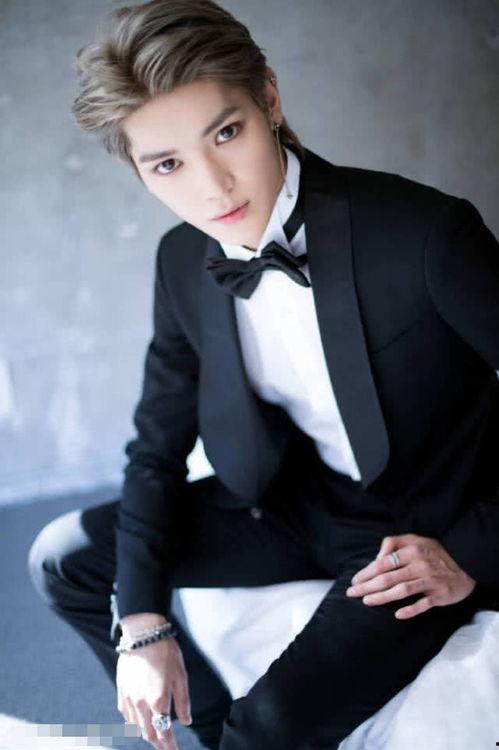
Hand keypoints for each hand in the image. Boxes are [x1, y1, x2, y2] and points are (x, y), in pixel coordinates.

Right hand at [116, 636, 191, 749]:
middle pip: (148, 733)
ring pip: (136, 726)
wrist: (143, 634)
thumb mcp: (181, 676)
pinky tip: (139, 720)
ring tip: (155, 735)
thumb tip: (186, 722)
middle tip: (166, 746)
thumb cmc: (165, 652)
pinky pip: (126, 714)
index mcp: (158, 701)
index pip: (164, 733)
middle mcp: (141, 703)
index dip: (169, 746)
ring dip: (146, 733)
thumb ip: (183, 702)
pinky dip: (133, 721)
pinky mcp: (121, 690)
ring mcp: (129, 698)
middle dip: (158, 743)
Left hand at [345, 533, 476, 619]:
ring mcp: (430, 580)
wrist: (467, 563)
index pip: (383, 563)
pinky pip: (423, 604)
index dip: (367, 572)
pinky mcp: (440, 594)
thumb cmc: (435, 552)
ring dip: (382, 597)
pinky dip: (410, 610)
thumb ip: (394, 543)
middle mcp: (419, 565)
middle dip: (367, 586)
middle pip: (388, 578)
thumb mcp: (415, 539)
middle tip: (352, 593)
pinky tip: (397, 615)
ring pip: (402, 590)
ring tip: (367, 601)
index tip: (354, 581)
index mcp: (412, 551)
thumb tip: (377, 556)